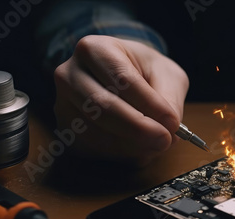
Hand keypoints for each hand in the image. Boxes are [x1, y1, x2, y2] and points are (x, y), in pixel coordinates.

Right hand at [53, 35, 188, 164]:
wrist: (121, 77)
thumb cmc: (144, 72)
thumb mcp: (166, 74)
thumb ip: (170, 98)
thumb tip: (169, 127)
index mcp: (95, 49)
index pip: (121, 79)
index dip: (149, 104)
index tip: (172, 122)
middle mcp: (70, 74)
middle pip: (102, 107)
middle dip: (138, 128)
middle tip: (165, 140)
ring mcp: (63, 104)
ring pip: (96, 132)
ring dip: (132, 145)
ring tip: (157, 143)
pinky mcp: (67, 131)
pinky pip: (93, 148)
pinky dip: (122, 153)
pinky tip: (140, 147)